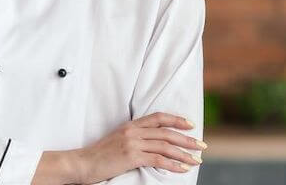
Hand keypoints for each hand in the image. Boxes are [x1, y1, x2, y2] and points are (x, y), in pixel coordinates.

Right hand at [74, 112, 204, 183]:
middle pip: (167, 132)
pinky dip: (173, 164)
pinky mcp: (132, 156)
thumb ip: (135, 137)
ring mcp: (133, 143)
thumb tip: (153, 142)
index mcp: (131, 125)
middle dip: (187, 139)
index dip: (176, 119)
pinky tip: (183, 168)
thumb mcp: (118, 139)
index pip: (159, 117)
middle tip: (202, 145)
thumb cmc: (100, 155)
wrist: (83, 163)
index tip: (191, 125)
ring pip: (165, 146)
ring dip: (184, 153)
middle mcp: (134, 131)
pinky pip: (158, 159)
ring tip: (197, 160)